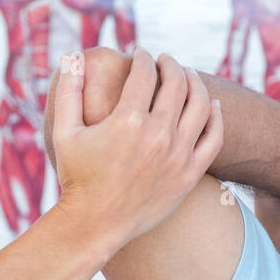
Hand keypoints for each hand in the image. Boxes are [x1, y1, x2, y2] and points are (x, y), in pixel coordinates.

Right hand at [51, 48, 222, 247]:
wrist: (95, 224)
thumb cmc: (77, 178)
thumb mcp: (64, 132)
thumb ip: (68, 90)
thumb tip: (72, 56)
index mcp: (127, 121)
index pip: (145, 73)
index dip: (143, 58)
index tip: (140, 55)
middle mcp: (157, 135)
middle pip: (176, 83)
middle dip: (170, 64)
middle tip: (164, 61)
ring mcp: (177, 156)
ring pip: (200, 105)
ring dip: (195, 83)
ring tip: (186, 77)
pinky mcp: (189, 175)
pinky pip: (214, 138)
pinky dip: (216, 116)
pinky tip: (211, 105)